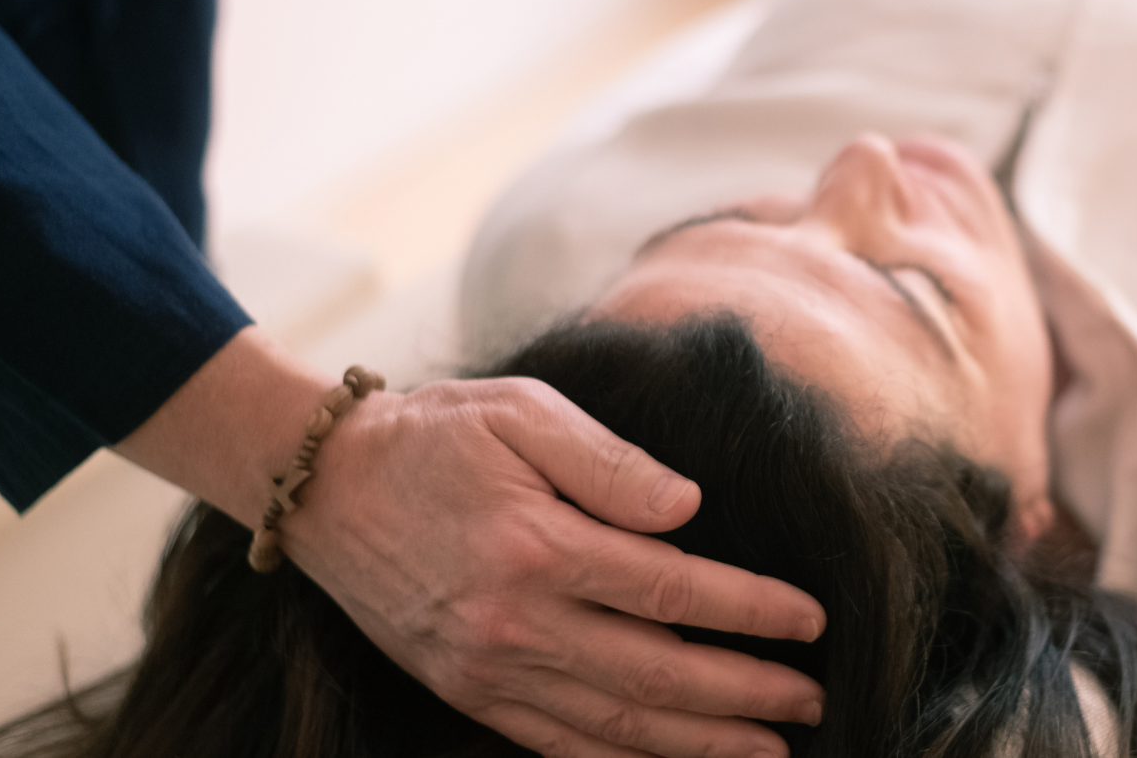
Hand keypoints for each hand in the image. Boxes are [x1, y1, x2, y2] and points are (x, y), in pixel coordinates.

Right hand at [284, 378, 825, 757]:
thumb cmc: (435, 435)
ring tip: (769, 749)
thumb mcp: (522, 412)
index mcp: (536, 546)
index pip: (670, 589)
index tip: (810, 619)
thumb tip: (688, 508)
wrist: (323, 486)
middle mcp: (514, 622)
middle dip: (744, 693)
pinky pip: (557, 744)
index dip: (749, 610)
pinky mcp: (468, 692)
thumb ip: (609, 460)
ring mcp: (487, 669)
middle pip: (655, 672)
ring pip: (613, 724)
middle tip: (812, 700)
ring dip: (699, 743)